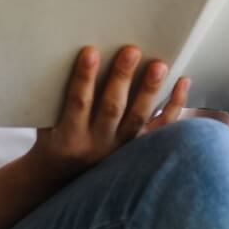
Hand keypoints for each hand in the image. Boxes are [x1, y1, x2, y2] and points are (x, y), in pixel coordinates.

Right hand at [29, 45, 191, 178]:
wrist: (64, 176)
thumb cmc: (56, 138)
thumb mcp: (45, 122)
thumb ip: (56, 96)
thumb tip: (68, 55)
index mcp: (70, 135)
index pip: (78, 102)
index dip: (84, 78)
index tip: (90, 52)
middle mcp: (97, 143)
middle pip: (112, 108)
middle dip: (121, 78)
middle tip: (131, 51)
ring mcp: (121, 148)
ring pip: (138, 118)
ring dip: (149, 90)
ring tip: (159, 65)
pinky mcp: (139, 148)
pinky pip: (160, 128)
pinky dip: (174, 105)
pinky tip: (183, 82)